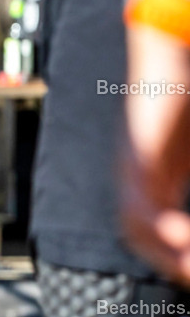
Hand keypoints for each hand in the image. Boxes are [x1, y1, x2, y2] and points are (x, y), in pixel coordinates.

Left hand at [122, 26, 189, 284]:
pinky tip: (182, 236)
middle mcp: (136, 175)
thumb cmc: (187, 98)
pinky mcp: (136, 154)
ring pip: (133, 226)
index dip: (174, 257)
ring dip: (162, 254)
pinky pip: (137, 200)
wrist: (173, 54)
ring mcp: (132, 165)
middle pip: (139, 235)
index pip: (156, 231)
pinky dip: (157, 225)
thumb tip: (189, 224)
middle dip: (168, 263)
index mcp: (156, 176)